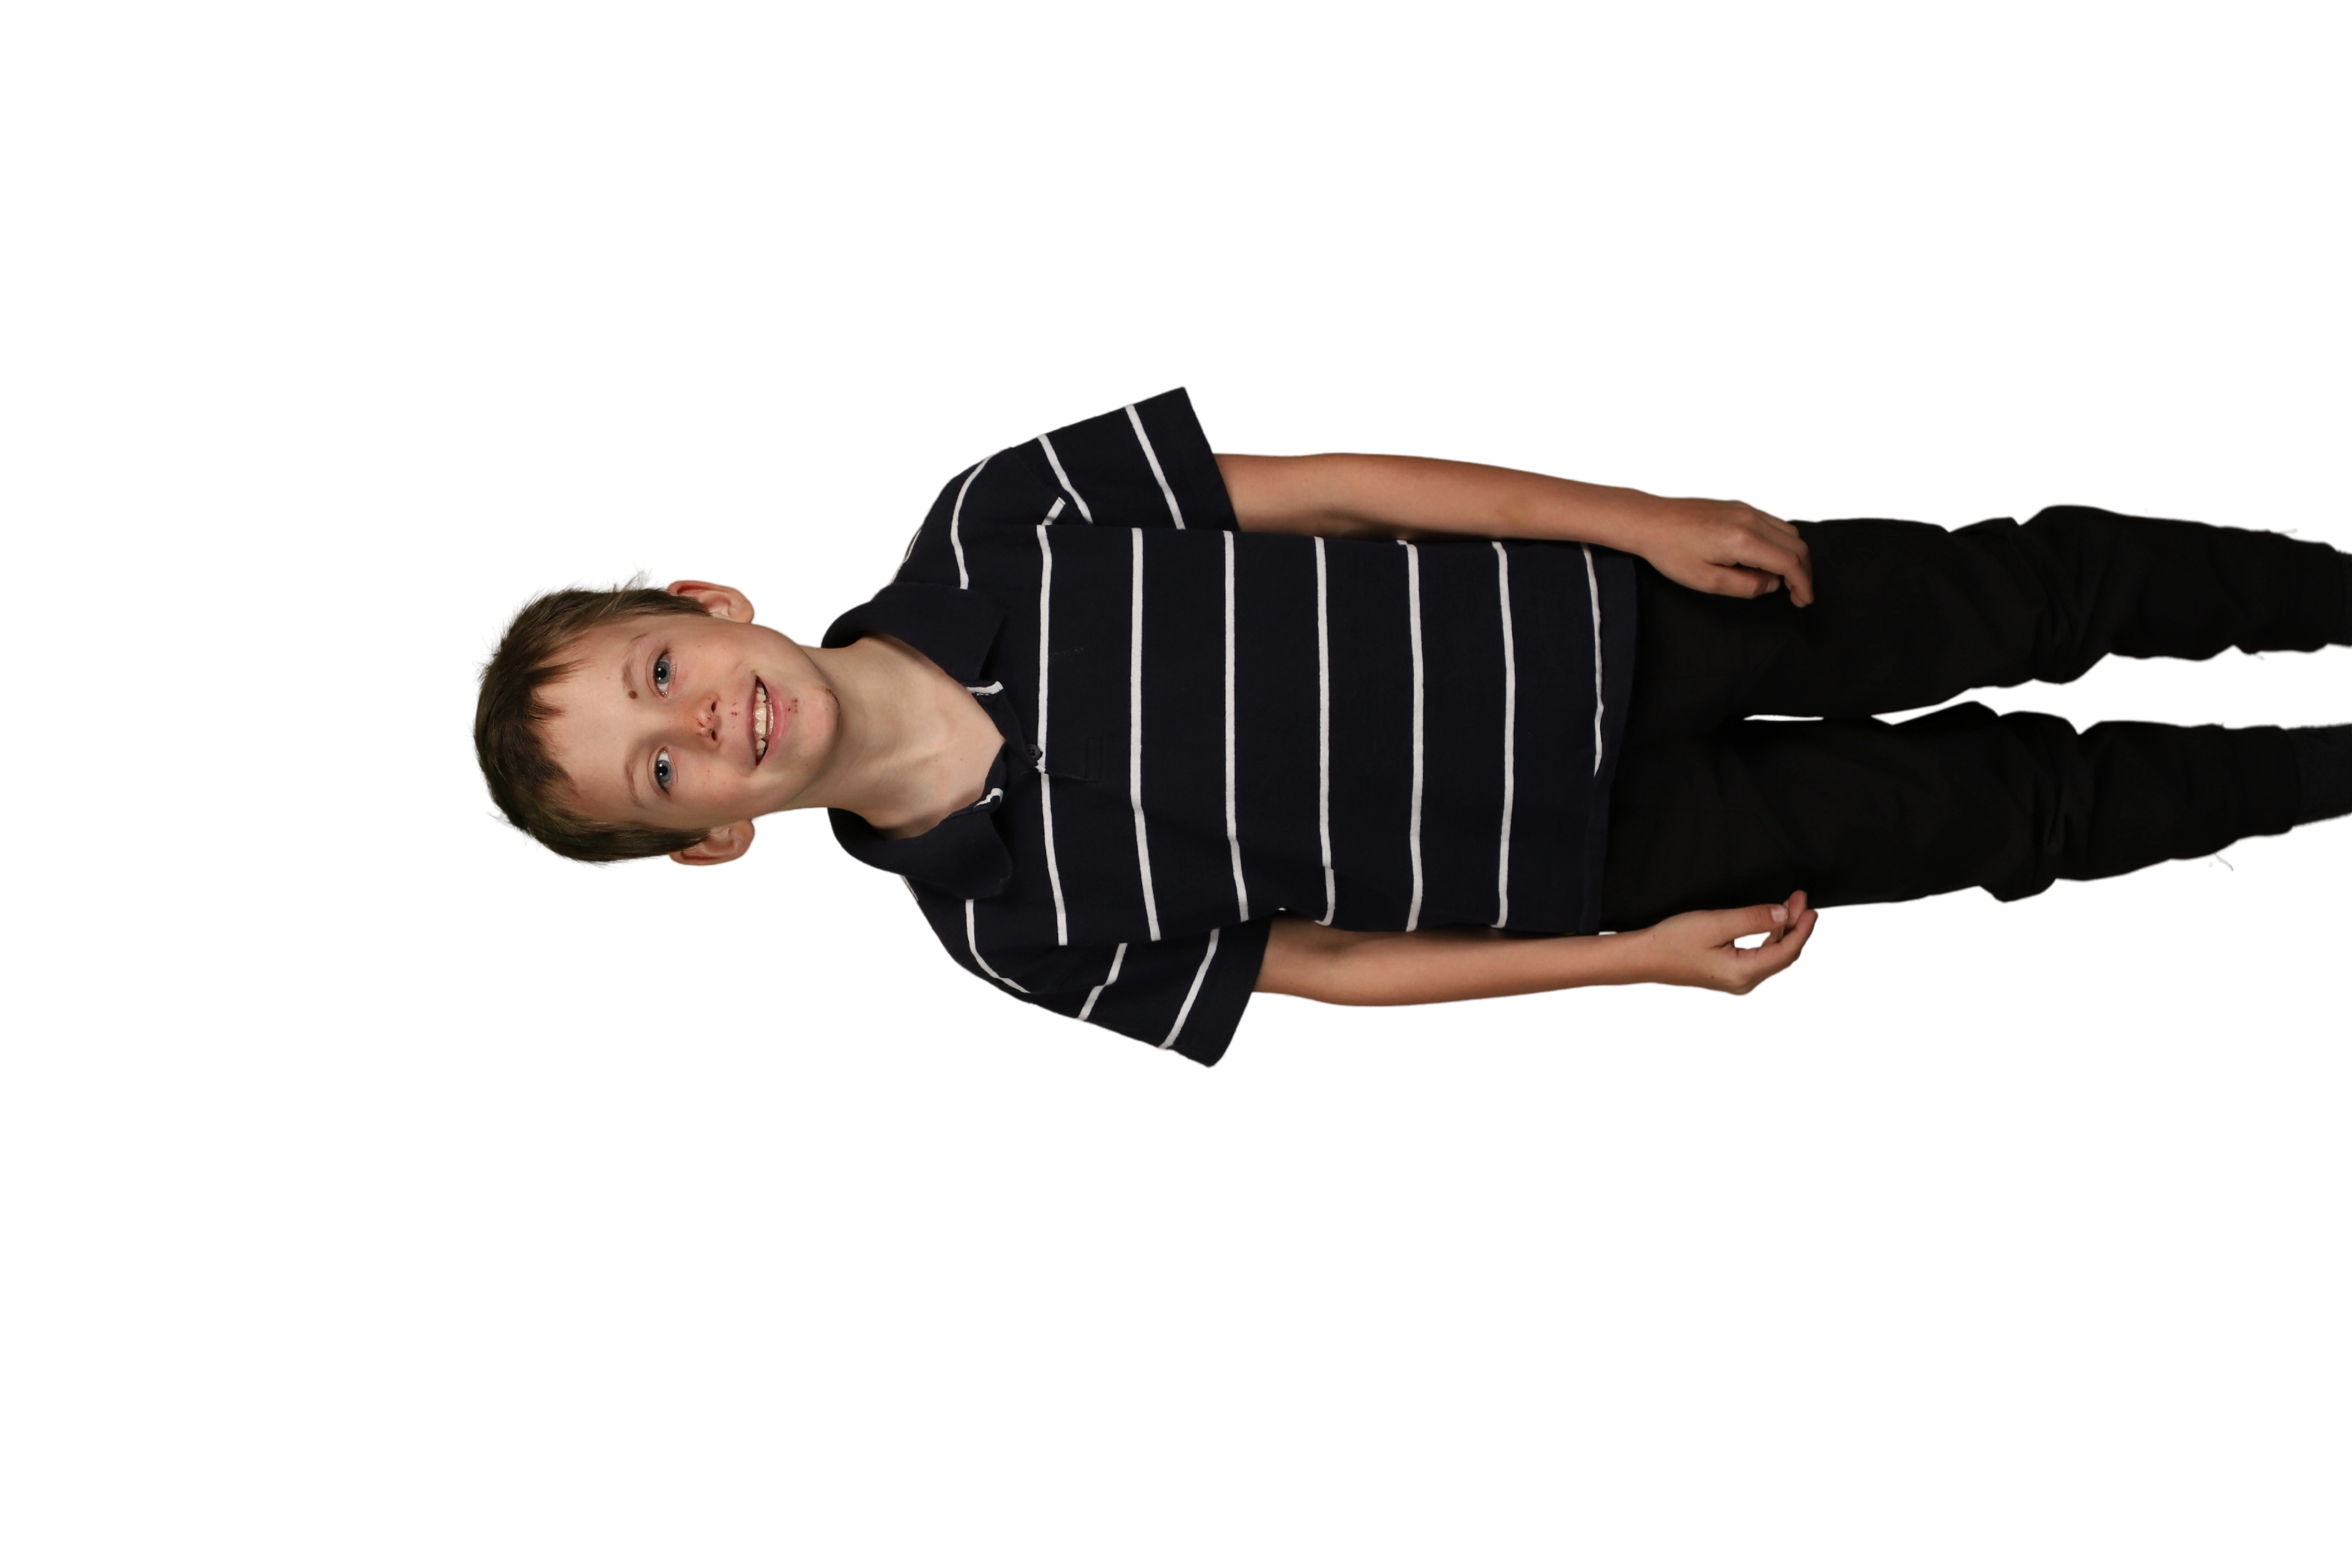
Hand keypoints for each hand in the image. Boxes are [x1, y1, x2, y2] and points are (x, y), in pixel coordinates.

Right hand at [1631, 889, 1821, 998]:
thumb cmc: (1673, 941)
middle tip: (1799, 898)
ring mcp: (1736, 982)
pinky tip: (1767, 923)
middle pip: (1782, 955)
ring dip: (1781, 931)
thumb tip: (1783, 915)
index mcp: (1743, 973)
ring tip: (1787, 906)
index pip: (1785, 951)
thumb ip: (1751, 919)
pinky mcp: (1729, 976)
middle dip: (1794, 926)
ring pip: (1771, 956)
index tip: (1810, 905)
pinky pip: (1758, 958)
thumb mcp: (1715, 924)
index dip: (1801, 928)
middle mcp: (1744, 983)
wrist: (1644, 958)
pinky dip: (1767, 939)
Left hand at [1637, 497, 1814, 606]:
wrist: (1649, 520)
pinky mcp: (1741, 505)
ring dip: (1794, 555)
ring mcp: (1747, 508)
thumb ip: (1745, 586)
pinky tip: (1769, 556)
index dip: (1803, 585)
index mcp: (1743, 540)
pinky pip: (1775, 522)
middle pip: (1797, 545)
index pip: (1790, 562)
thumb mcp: (1706, 581)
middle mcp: (1751, 519)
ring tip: (1785, 578)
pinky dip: (1782, 541)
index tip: (1803, 601)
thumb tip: (1772, 584)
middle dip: (1803, 572)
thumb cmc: (1671, 552)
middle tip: (1797, 594)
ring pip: (1789, 532)